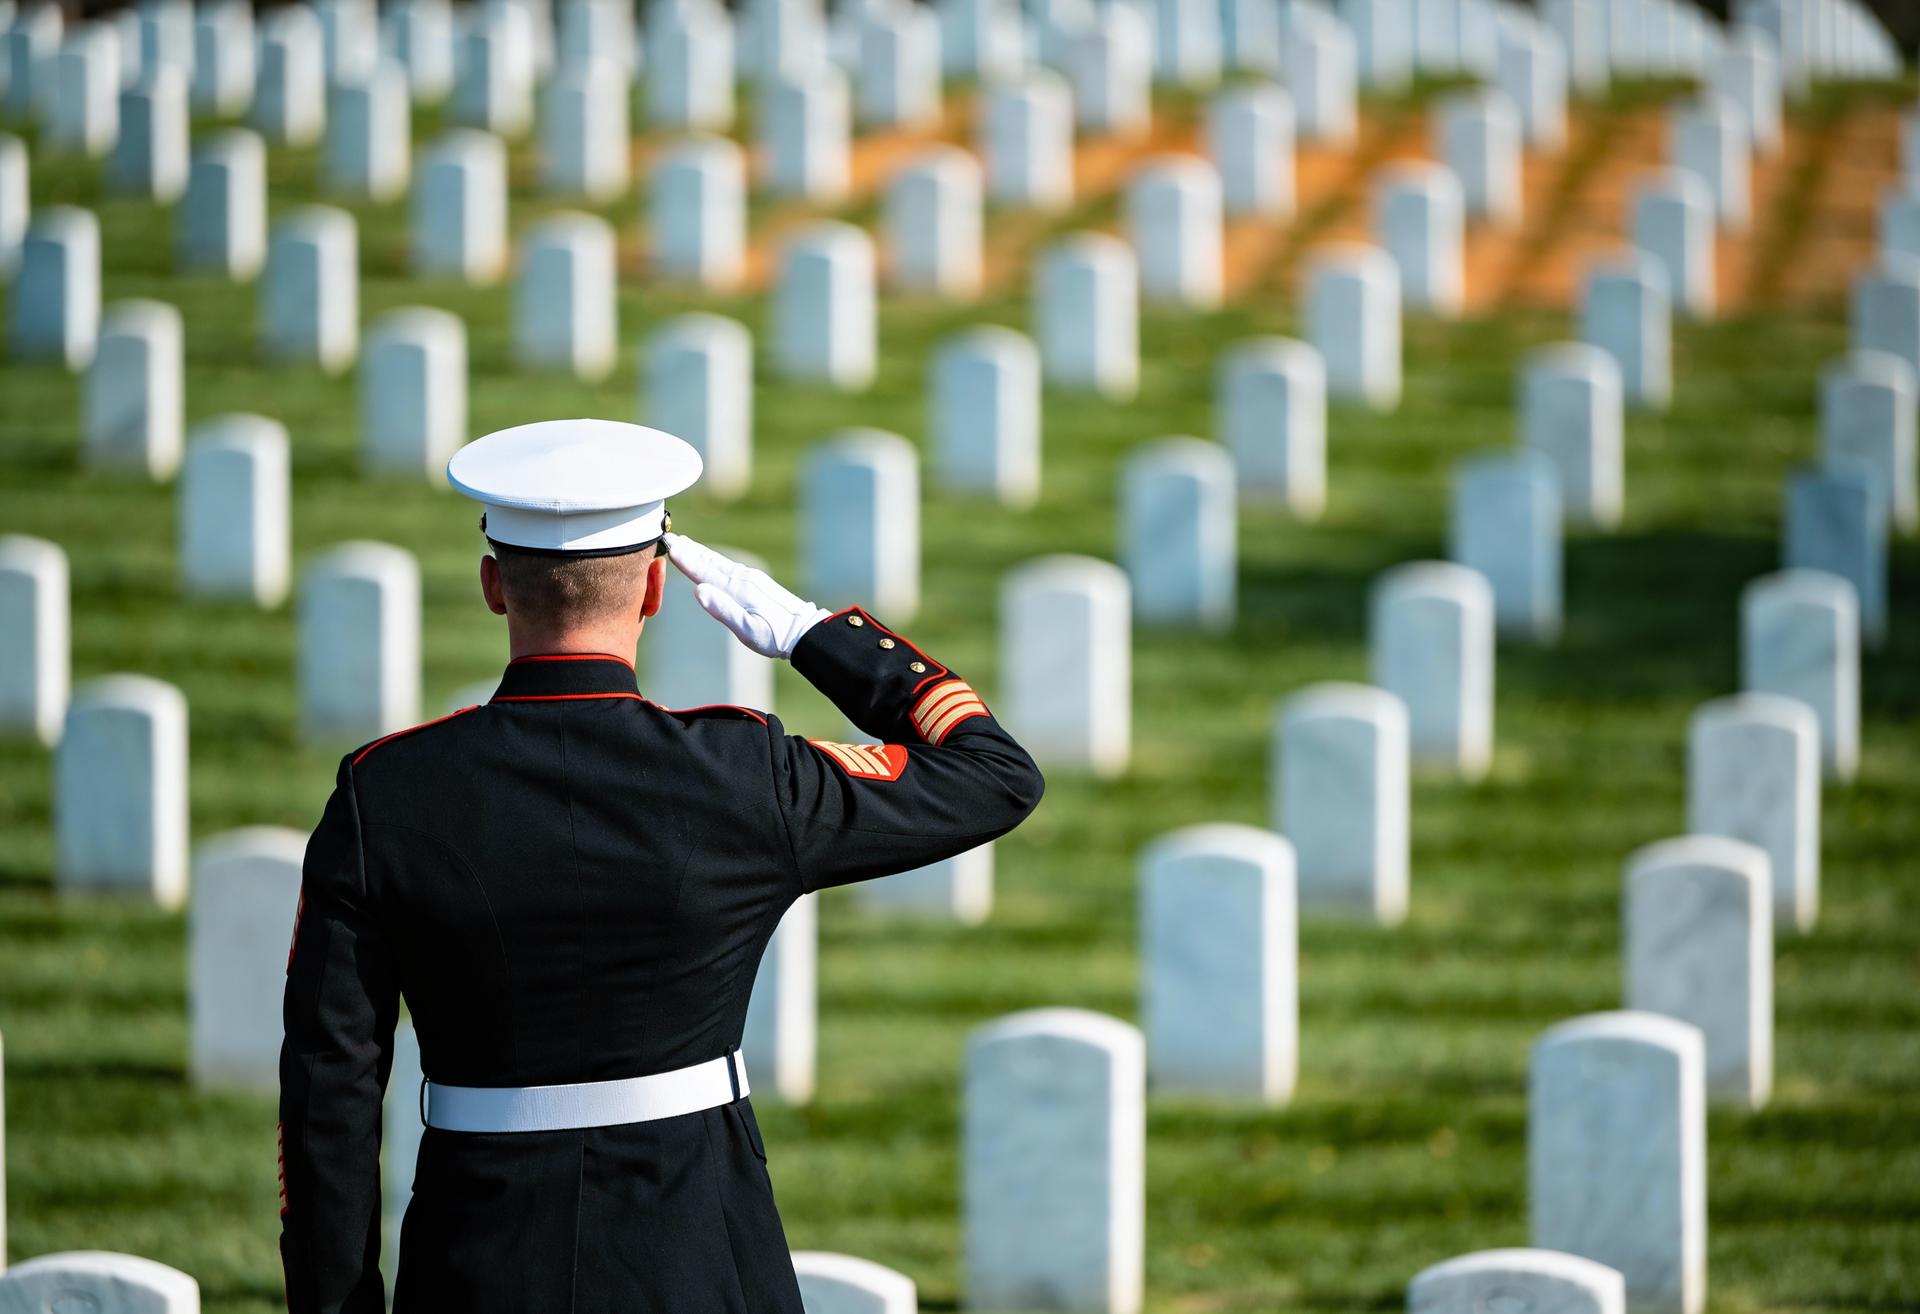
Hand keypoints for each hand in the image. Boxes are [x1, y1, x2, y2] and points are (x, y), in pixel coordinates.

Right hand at [664, 533, 832, 659]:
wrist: (805, 632)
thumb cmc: (775, 637)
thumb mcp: (746, 630)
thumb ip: (723, 610)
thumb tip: (699, 590)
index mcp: (738, 590)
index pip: (705, 572)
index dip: (686, 560)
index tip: (670, 546)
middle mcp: (744, 579)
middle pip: (711, 561)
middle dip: (690, 550)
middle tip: (671, 537)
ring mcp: (752, 579)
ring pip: (720, 562)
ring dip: (702, 552)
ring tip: (687, 543)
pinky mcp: (758, 582)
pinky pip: (730, 567)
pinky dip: (716, 561)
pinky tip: (713, 561)